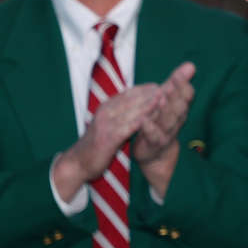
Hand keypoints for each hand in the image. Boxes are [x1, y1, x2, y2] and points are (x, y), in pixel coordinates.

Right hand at [50, 84, 164, 199]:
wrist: (78, 162)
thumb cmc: (98, 142)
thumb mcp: (109, 123)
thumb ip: (122, 112)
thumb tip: (138, 102)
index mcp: (107, 107)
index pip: (129, 93)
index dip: (146, 89)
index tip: (163, 85)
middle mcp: (106, 112)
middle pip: (132, 99)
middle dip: (151, 92)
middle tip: (169, 86)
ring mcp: (106, 124)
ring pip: (131, 111)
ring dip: (148, 104)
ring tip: (165, 97)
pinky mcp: (108, 137)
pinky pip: (127, 128)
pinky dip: (140, 122)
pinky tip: (151, 119)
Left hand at [133, 62, 197, 193]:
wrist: (155, 155)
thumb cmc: (160, 123)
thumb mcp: (169, 102)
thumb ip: (177, 85)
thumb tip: (190, 64)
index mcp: (179, 108)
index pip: (185, 93)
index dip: (184, 82)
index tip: (186, 69)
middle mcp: (177, 120)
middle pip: (180, 105)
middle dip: (178, 94)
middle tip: (175, 82)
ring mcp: (167, 132)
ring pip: (170, 120)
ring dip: (166, 109)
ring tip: (162, 97)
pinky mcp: (155, 143)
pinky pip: (154, 136)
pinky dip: (150, 128)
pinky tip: (144, 120)